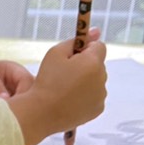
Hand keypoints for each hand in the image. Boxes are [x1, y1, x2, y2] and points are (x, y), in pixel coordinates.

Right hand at [6, 30, 106, 144]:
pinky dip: (86, 96)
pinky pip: (94, 96)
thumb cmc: (46, 81)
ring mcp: (101, 95)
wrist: (42, 113)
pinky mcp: (98, 109)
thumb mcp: (55, 53)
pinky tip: (70, 100)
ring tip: (65, 89)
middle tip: (64, 74)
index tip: (73, 55)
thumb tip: (96, 31)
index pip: (99, 46)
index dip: (85, 48)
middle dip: (85, 65)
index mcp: (93, 62)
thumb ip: (76, 40)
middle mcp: (101, 78)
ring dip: (86, 81)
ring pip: (96, 81)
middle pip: (98, 64)